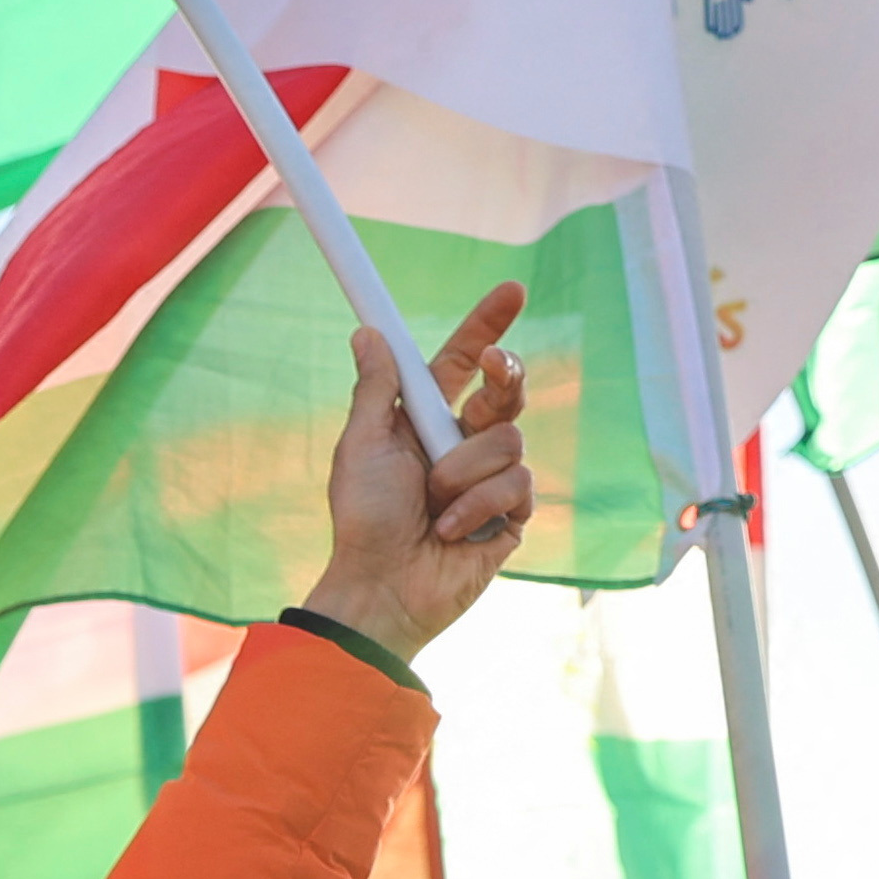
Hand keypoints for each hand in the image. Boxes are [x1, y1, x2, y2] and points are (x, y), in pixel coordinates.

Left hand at [301, 280, 531, 659]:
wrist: (380, 588)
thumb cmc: (362, 521)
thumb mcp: (361, 446)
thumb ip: (375, 390)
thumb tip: (367, 332)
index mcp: (425, 422)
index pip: (462, 363)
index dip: (487, 326)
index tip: (512, 291)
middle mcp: (463, 444)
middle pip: (505, 388)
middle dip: (503, 373)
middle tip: (492, 367)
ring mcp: (492, 479)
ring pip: (508, 438)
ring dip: (462, 470)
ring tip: (432, 504)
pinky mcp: (512, 515)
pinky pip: (516, 483)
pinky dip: (476, 505)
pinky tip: (451, 532)